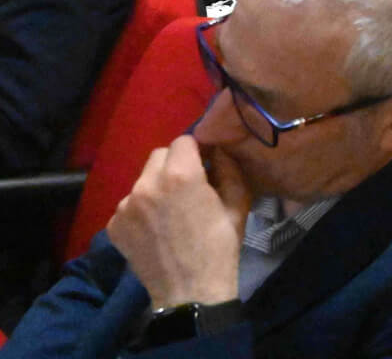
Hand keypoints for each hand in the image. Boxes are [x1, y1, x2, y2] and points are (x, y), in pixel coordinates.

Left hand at [106, 137, 249, 309]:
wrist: (190, 291)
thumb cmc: (220, 246)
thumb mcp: (238, 202)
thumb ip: (229, 168)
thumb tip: (217, 151)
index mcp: (181, 174)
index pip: (183, 140)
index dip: (197, 150)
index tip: (205, 165)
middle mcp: (146, 184)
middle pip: (158, 156)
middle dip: (174, 164)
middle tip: (187, 187)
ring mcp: (125, 206)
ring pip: (142, 181)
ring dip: (156, 187)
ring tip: (169, 213)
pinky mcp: (113, 225)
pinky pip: (129, 205)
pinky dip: (141, 210)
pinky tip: (154, 229)